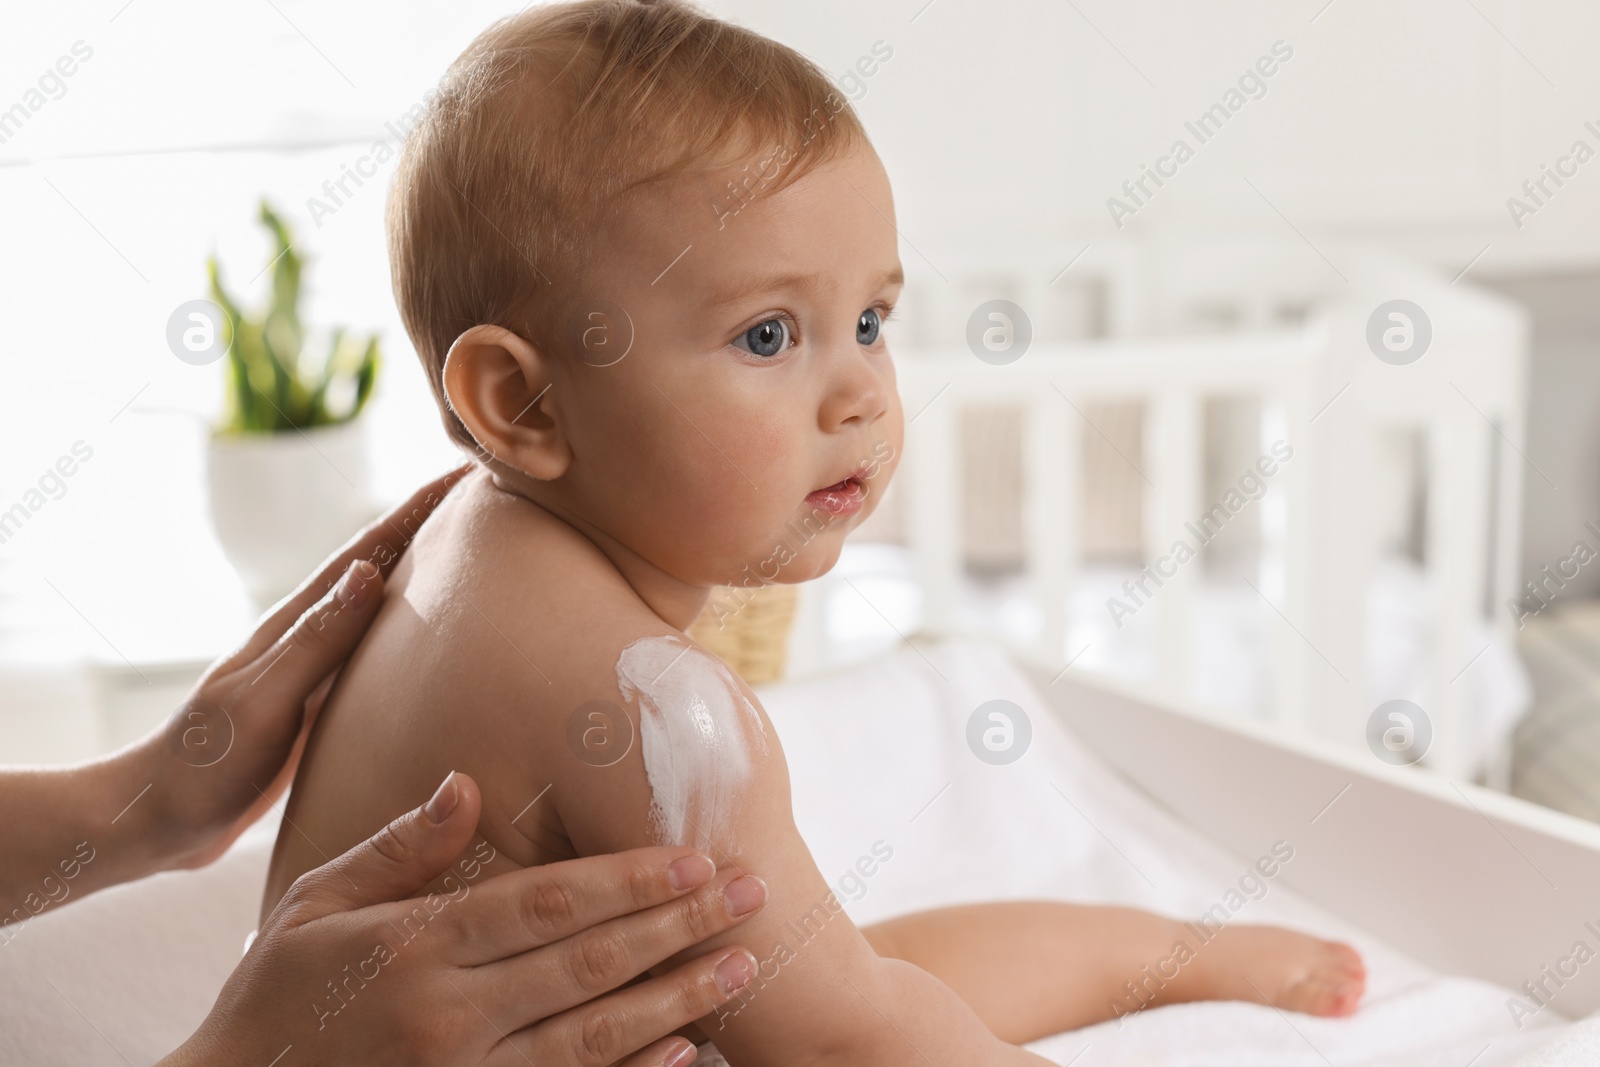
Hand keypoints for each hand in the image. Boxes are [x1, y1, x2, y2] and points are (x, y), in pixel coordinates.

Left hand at [0, 468, 470, 912]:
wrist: (157, 819)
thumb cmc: (203, 766)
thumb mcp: (263, 701)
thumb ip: (316, 639)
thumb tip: (369, 571)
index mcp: (297, 624)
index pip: (370, 550)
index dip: (421, 508)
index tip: (470, 470)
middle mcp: (312, 636)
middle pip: (385, 566)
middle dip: (437, 528)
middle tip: (496, 499)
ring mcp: (317, 670)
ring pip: (389, 609)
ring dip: (433, 577)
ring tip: (487, 557)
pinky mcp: (321, 705)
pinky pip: (384, 655)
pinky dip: (420, 634)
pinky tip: (442, 642)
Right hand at [164, 772, 764, 1066]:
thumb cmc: (273, 996)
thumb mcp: (315, 905)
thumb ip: (398, 849)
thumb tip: (467, 787)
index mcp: (417, 947)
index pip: (547, 902)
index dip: (628, 878)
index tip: (693, 854)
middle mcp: (450, 1014)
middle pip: (589, 962)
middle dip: (678, 924)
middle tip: (749, 893)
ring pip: (594, 1036)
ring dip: (677, 998)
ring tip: (741, 966)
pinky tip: (687, 1053)